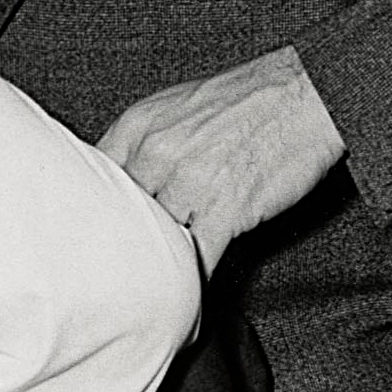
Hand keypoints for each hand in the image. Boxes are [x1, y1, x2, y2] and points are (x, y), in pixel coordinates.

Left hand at [95, 45, 344, 273]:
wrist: (303, 95)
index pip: (91, 181)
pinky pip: (196, 260)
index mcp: (137, 127)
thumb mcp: (172, 107)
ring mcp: (189, 184)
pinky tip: (186, 296)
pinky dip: (191, 282)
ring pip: (153, 242)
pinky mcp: (225, 210)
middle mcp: (156, 154)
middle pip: (117, 217)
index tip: (89, 235)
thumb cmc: (244, 100)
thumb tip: (110, 179)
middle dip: (119, 244)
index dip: (90, 213)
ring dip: (154, 267)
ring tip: (145, 291)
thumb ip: (136, 143)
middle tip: (111, 273)